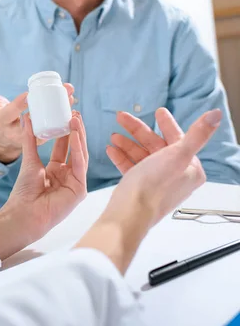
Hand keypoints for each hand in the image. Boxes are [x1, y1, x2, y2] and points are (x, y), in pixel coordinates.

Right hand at [0, 66, 74, 163]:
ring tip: (70, 99)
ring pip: (46, 128)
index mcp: (1, 122)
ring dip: (60, 115)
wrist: (2, 139)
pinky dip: (62, 123)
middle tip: (61, 93)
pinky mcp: (39, 141)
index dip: (19, 105)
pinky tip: (73, 111)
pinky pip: (52, 133)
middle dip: (47, 108)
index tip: (29, 94)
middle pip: (32, 122)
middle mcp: (14, 133)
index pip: (10, 113)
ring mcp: (28, 139)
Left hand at [0, 111, 88, 259]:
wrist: (24, 214)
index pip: (64, 146)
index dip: (65, 130)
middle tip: (74, 112)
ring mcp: (75, 183)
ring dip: (79, 136)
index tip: (65, 113)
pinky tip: (76, 135)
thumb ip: (29, 140)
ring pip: (81, 154)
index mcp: (55, 170)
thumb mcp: (29, 160)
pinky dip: (79, 149)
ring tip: (75, 118)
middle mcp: (67, 175)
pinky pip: (81, 165)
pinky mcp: (80, 190)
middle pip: (75, 148)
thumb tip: (27, 117)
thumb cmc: (24, 192)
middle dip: (75, 130)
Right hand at [106, 108, 220, 225]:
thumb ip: (197, 134)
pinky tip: (111, 150)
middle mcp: (175, 175)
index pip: (179, 139)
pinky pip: (131, 167)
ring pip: (142, 155)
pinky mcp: (140, 188)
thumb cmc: (154, 187)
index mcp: (189, 168)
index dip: (167, 124)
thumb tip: (215, 115)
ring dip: (127, 143)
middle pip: (156, 145)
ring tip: (114, 136)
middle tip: (122, 117)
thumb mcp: (178, 154)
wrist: (130, 213)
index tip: (158, 111)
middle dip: (138, 131)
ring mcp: (157, 182)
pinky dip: (122, 157)